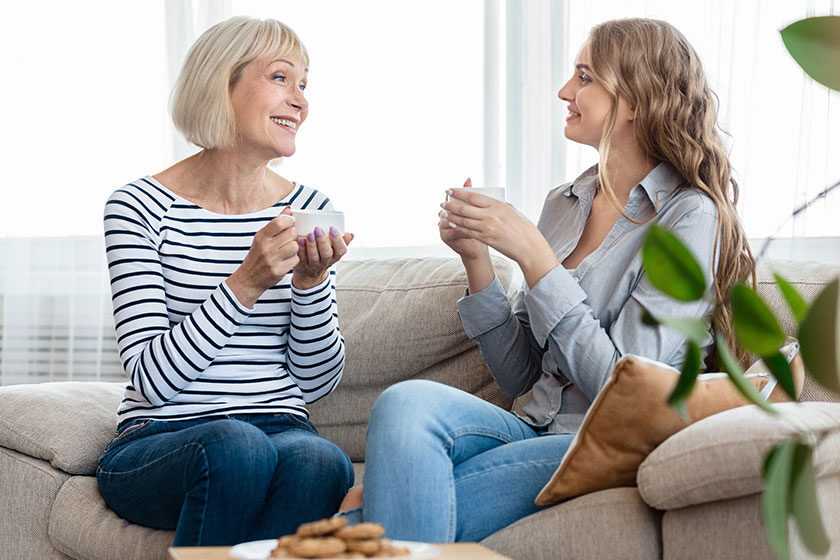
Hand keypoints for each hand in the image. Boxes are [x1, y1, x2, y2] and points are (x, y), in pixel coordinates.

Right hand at [228, 208, 299, 306]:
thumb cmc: (257, 256)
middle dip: (293, 236)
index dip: (289, 221)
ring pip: (295, 246)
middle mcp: (265, 247)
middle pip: (291, 233)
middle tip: (288, 240)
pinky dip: (293, 260)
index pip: (280, 222)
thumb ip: (276, 224)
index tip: (290, 224)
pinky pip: (295, 260)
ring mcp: (272, 260)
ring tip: (287, 251)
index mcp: (261, 236)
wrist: (248, 279)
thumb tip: (289, 209)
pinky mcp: (278, 271)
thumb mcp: (262, 239)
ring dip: (294, 249)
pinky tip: (286, 261)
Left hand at [292, 226, 353, 289]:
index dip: (338, 240)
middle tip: (318, 229)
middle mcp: (325, 263)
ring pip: (314, 257)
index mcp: (336, 257)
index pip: (341, 250)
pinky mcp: (302, 266)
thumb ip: (342, 242)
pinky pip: (302, 259)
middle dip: (323, 241)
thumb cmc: (323, 257)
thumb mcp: (334, 252)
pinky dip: (301, 249)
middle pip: (327, 254)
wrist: (309, 275)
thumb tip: (350, 234)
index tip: (332, 228)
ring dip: (312, 245)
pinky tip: (300, 240)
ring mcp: (313, 266)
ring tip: (309, 234)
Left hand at [442, 188, 558, 287]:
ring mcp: (487, 228)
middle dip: (451, 204)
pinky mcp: (485, 239)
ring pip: (464, 220)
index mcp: (498, 205)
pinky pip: (467, 231)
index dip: (459, 192)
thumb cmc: (523, 228)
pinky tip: (451, 223)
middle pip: (465, 208)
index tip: (450, 190)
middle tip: (442, 201)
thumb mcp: (512, 212)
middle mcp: (491, 215)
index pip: (473, 197)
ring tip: (444, 212)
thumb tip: (492, 202)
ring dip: (451, 215)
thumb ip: (501, 206)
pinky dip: (458, 226)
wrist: (528, 246)